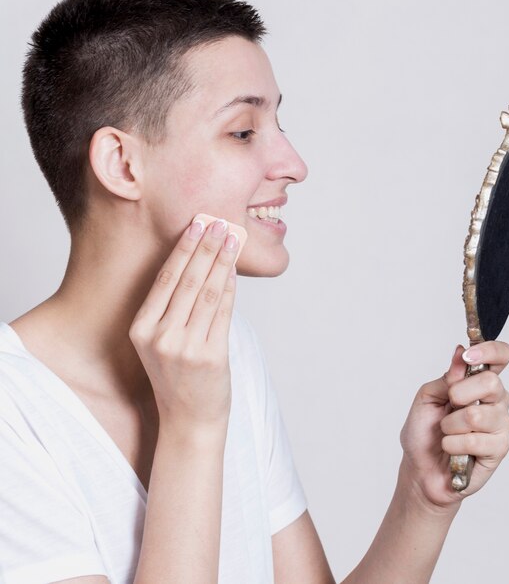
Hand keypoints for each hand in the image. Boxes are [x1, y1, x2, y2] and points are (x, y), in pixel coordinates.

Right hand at [128, 217, 238, 434]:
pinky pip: (223, 312)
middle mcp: (159, 337)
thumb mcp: (161, 342)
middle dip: (205, 247)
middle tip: (219, 222)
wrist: (189, 419)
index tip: (196, 224)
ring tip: (232, 239)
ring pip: (208, 292)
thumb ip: (173, 308)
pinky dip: (231, 287)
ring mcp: (185, 348)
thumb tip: (201, 262)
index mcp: (141, 330)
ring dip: (222, 261)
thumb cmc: (177, 377)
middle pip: (187, 280)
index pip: (164, 279)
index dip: (183, 249)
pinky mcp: (210, 356)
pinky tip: (235, 269)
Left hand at [399, 341, 508, 509]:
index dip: (489, 351)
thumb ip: (446, 378)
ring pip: (478, 414)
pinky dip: (453, 444)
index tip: (468, 356)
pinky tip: (452, 449)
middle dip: (459, 394)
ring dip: (450, 425)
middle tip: (448, 406)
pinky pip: (475, 439)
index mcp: (479, 382)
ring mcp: (501, 424)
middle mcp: (496, 400)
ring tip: (447, 433)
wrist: (421, 468)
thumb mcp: (427, 398)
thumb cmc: (424, 432)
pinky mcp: (500, 448)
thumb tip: (460, 353)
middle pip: (491, 382)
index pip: (500, 356)